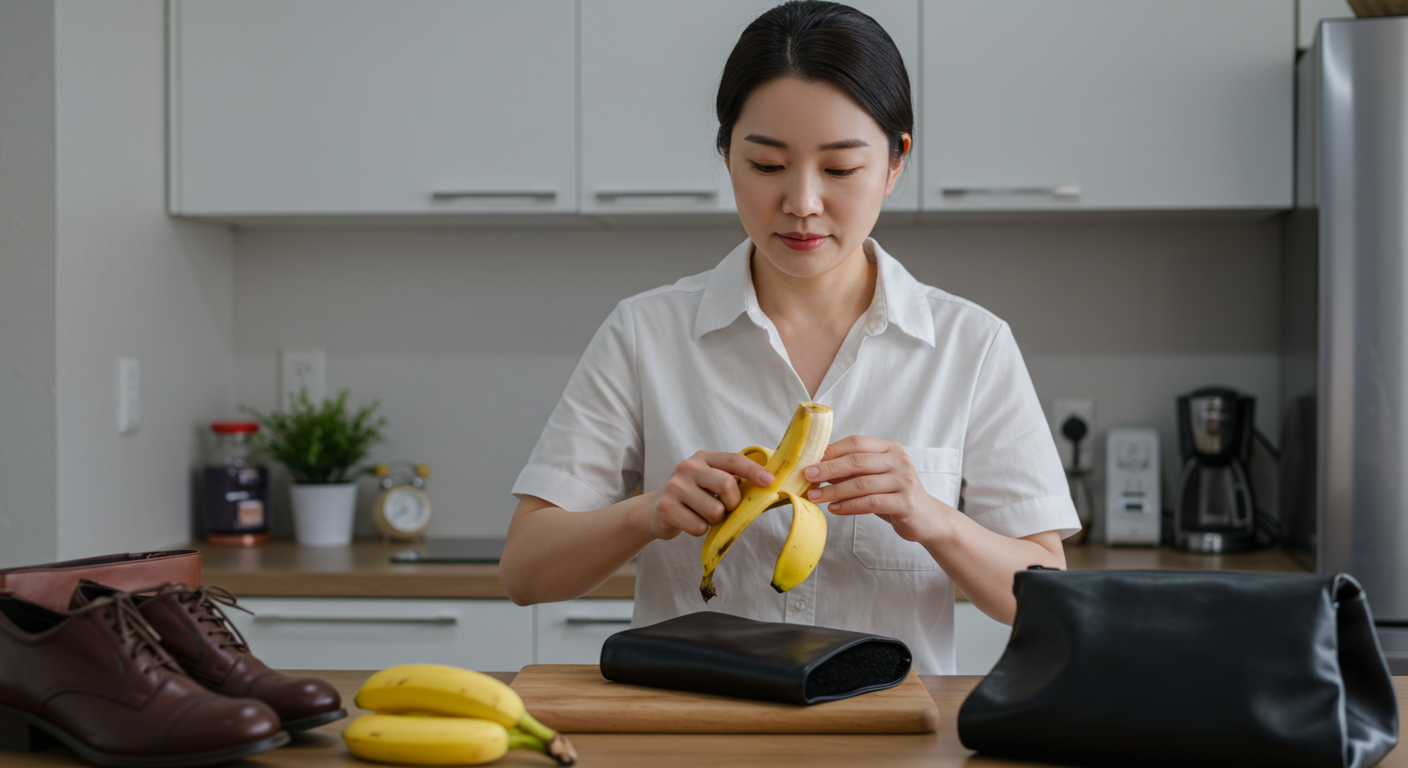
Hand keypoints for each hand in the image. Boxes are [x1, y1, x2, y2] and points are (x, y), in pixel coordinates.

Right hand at [640, 451, 774, 539]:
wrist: (652, 511)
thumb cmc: (691, 497)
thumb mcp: (708, 480)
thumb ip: (730, 479)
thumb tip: (766, 487)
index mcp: (703, 458)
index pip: (733, 460)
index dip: (754, 471)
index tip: (770, 482)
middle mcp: (688, 467)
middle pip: (727, 486)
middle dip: (733, 504)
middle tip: (725, 508)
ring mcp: (675, 487)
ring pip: (715, 511)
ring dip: (715, 520)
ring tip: (703, 515)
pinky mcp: (666, 508)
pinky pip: (699, 527)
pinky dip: (700, 530)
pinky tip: (689, 521)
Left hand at [803, 436, 949, 542]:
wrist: (926, 517)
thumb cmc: (893, 494)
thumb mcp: (874, 476)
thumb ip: (853, 470)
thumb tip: (816, 468)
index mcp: (890, 448)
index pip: (857, 443)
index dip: (831, 450)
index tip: (809, 460)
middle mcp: (899, 460)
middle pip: (858, 461)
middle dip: (829, 468)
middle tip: (807, 476)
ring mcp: (905, 481)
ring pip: (862, 484)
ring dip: (834, 491)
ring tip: (814, 497)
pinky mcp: (906, 503)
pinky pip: (871, 503)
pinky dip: (849, 506)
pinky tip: (834, 509)